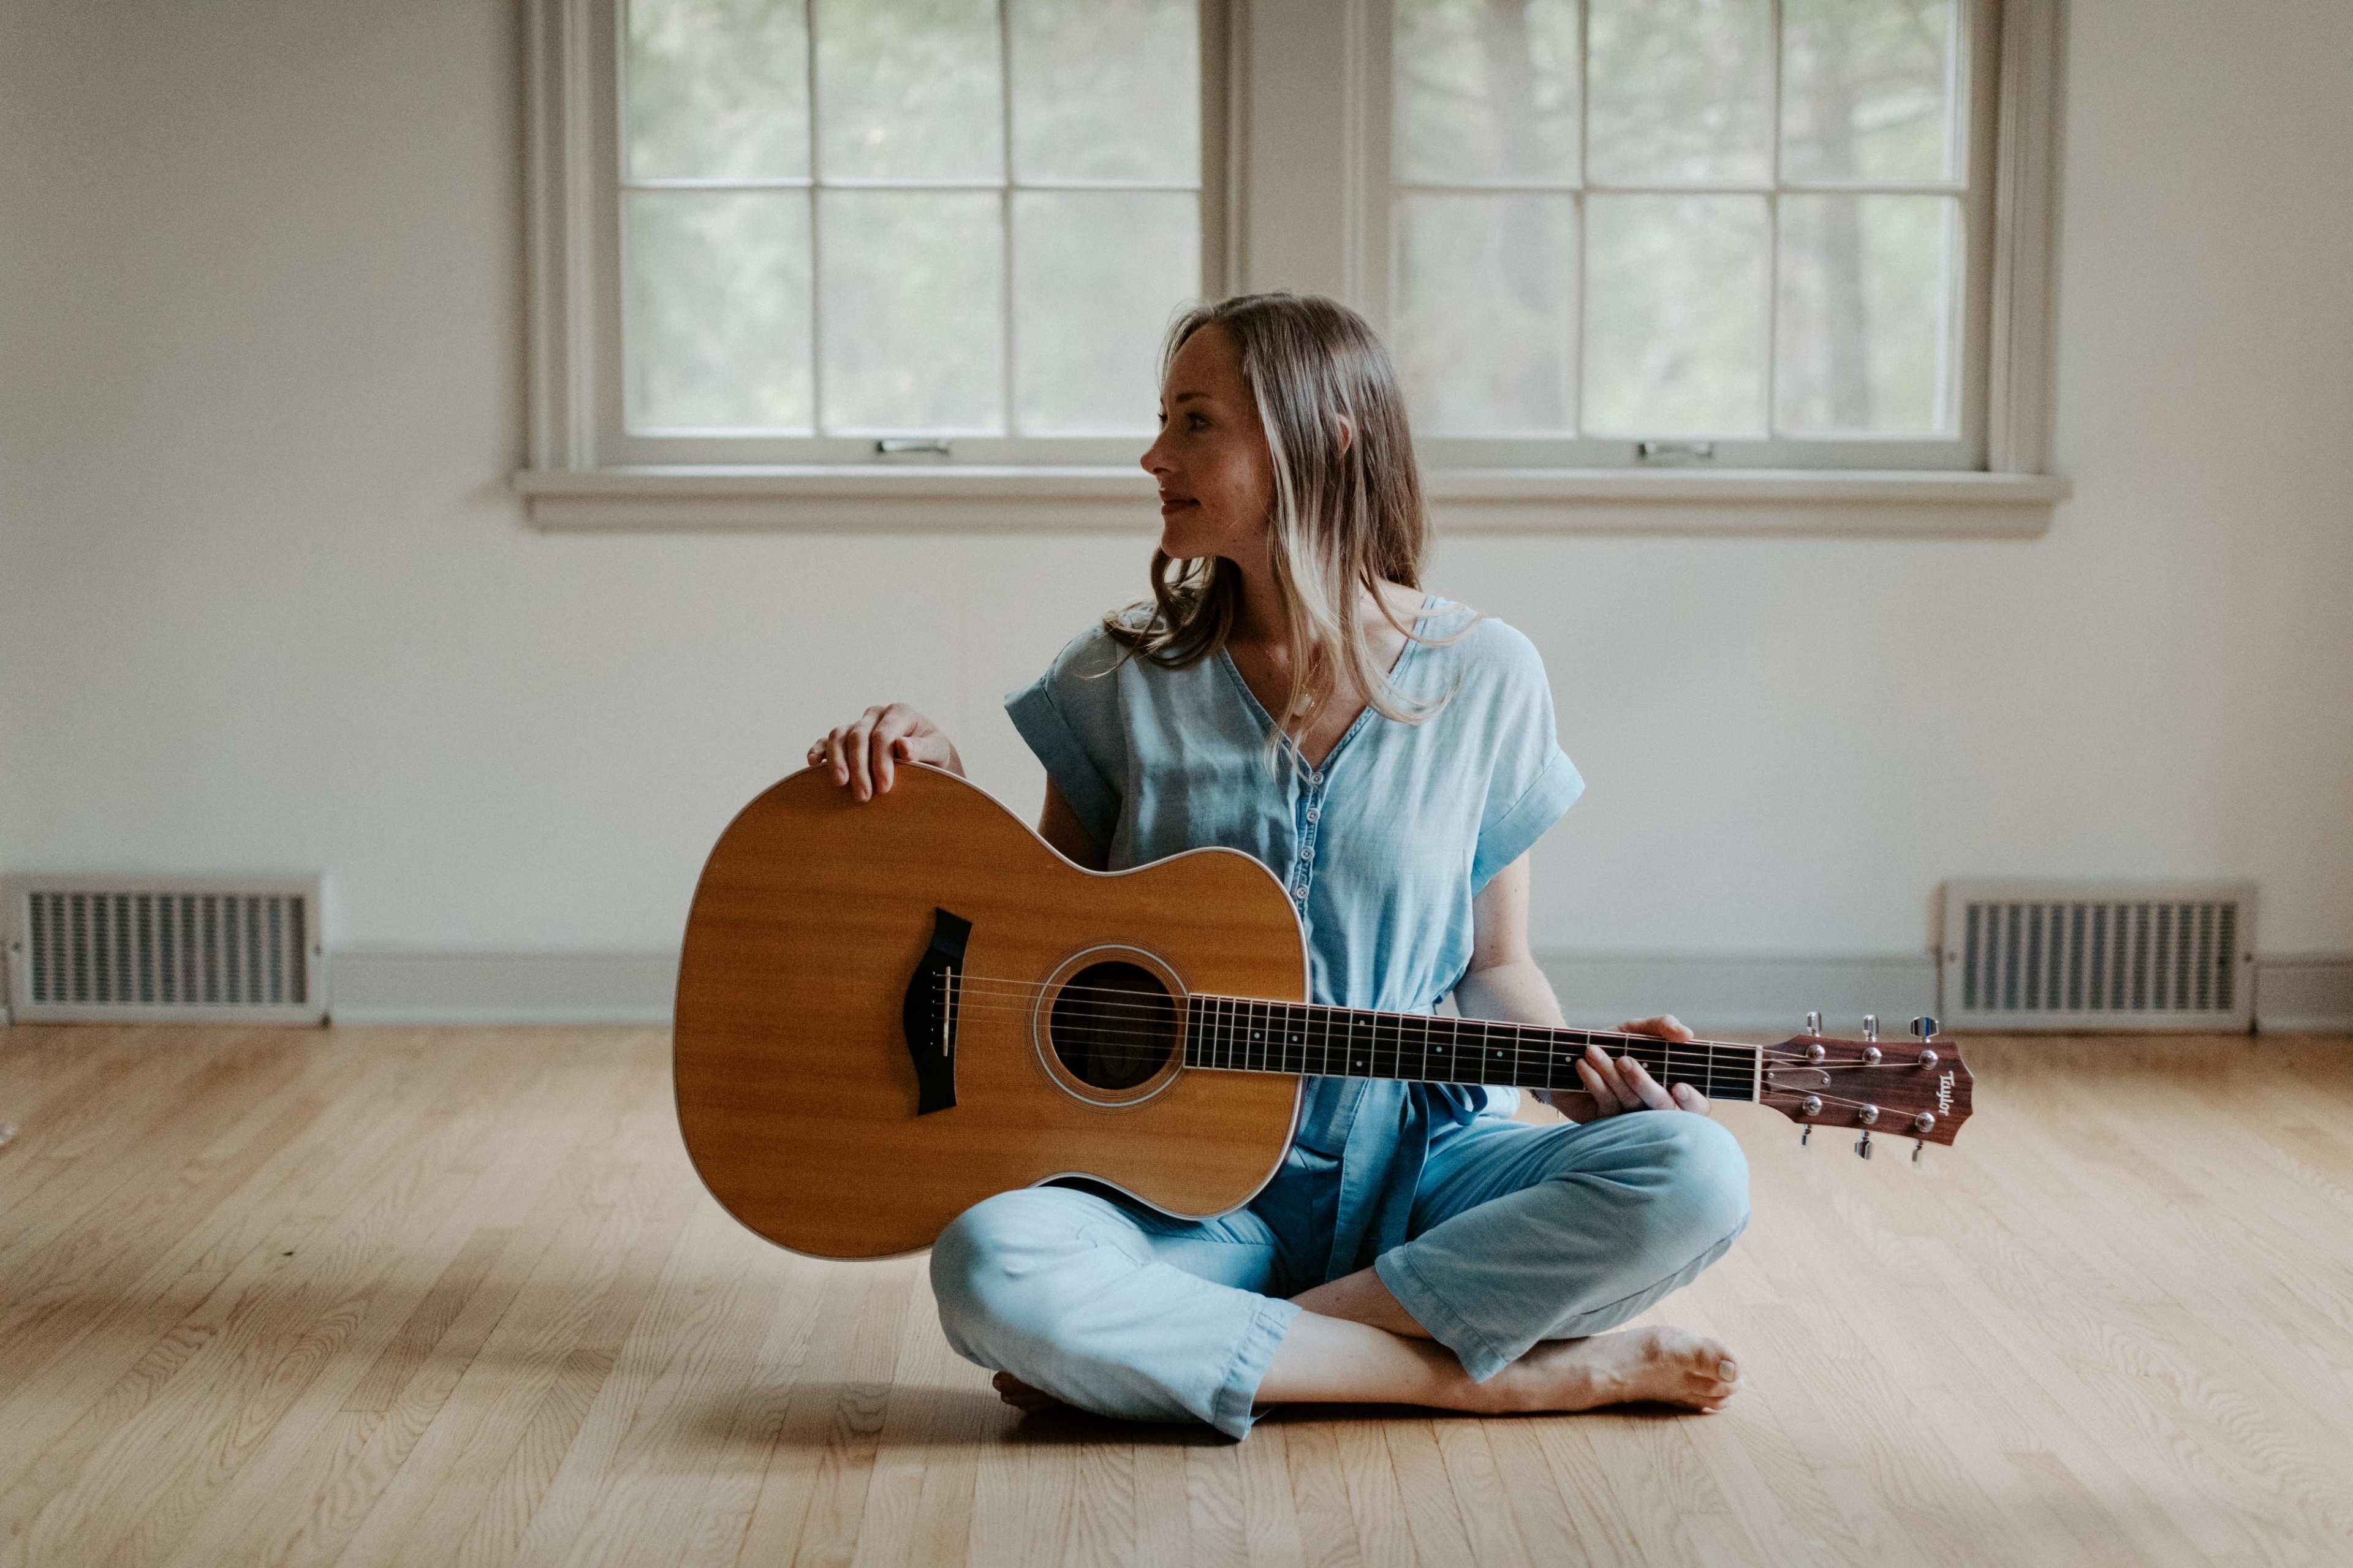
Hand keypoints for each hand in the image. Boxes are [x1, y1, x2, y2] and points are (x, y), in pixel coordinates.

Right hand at [806, 704, 963, 800]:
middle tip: (864, 796)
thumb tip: (903, 746)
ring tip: (841, 784)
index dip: (881, 761)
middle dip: (859, 767)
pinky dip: (818, 750)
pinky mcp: (845, 736)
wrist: (926, 755)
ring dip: (837, 761)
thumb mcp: (936, 749)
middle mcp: (875, 714)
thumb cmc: (933, 753)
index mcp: (899, 712)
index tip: (884, 788)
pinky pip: (827, 740)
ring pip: (839, 736)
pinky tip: (813, 764)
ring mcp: (858, 723)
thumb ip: (922, 748)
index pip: (883, 735)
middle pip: (859, 736)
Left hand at [1563, 1015, 1711, 1117]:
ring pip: (1630, 1103)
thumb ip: (1662, 1027)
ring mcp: (1630, 1117)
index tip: (1679, 1086)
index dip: (1693, 1101)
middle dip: (1643, 1083)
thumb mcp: (1637, 1029)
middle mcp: (1654, 1107)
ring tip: (1593, 1051)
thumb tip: (1686, 1035)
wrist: (1573, 1052)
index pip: (1697, 1106)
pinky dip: (1593, 1081)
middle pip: (1662, 1107)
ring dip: (1611, 1074)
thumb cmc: (1614, 1043)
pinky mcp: (1604, 1121)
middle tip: (1624, 1060)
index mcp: (1671, 1087)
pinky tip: (1583, 1064)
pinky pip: (1606, 1104)